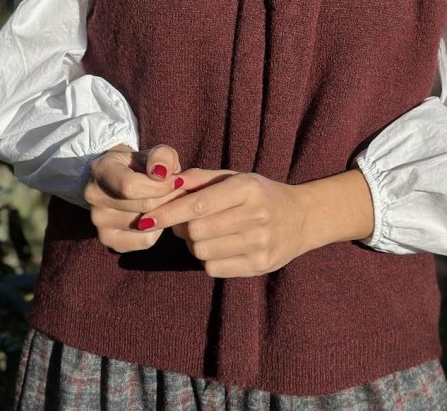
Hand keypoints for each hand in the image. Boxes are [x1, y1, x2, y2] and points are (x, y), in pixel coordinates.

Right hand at [84, 143, 185, 252]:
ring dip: (166, 213)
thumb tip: (162, 174)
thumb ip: (162, 157)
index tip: (177, 180)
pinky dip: (158, 230)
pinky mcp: (108, 239)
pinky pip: (144, 241)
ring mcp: (98, 220)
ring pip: (146, 225)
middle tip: (181, 192)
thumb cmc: (143, 163)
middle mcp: (94, 196)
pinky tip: (157, 215)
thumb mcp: (155, 152)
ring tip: (169, 201)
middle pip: (143, 206)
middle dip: (169, 198)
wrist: (124, 176)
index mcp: (101, 169)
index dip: (160, 186)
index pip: (130, 186)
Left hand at [139, 169, 308, 277]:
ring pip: (202, 252)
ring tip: (204, 234)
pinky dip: (207, 259)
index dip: (168, 213)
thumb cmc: (259, 194)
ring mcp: (260, 243)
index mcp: (248, 188)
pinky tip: (218, 247)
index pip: (198, 204)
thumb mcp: (234, 177)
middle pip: (196, 231)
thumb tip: (167, 183)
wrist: (301, 218)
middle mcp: (257, 215)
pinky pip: (214, 268)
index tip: (145, 219)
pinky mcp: (260, 266)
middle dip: (181, 228)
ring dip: (193, 244)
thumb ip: (200, 178)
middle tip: (183, 223)